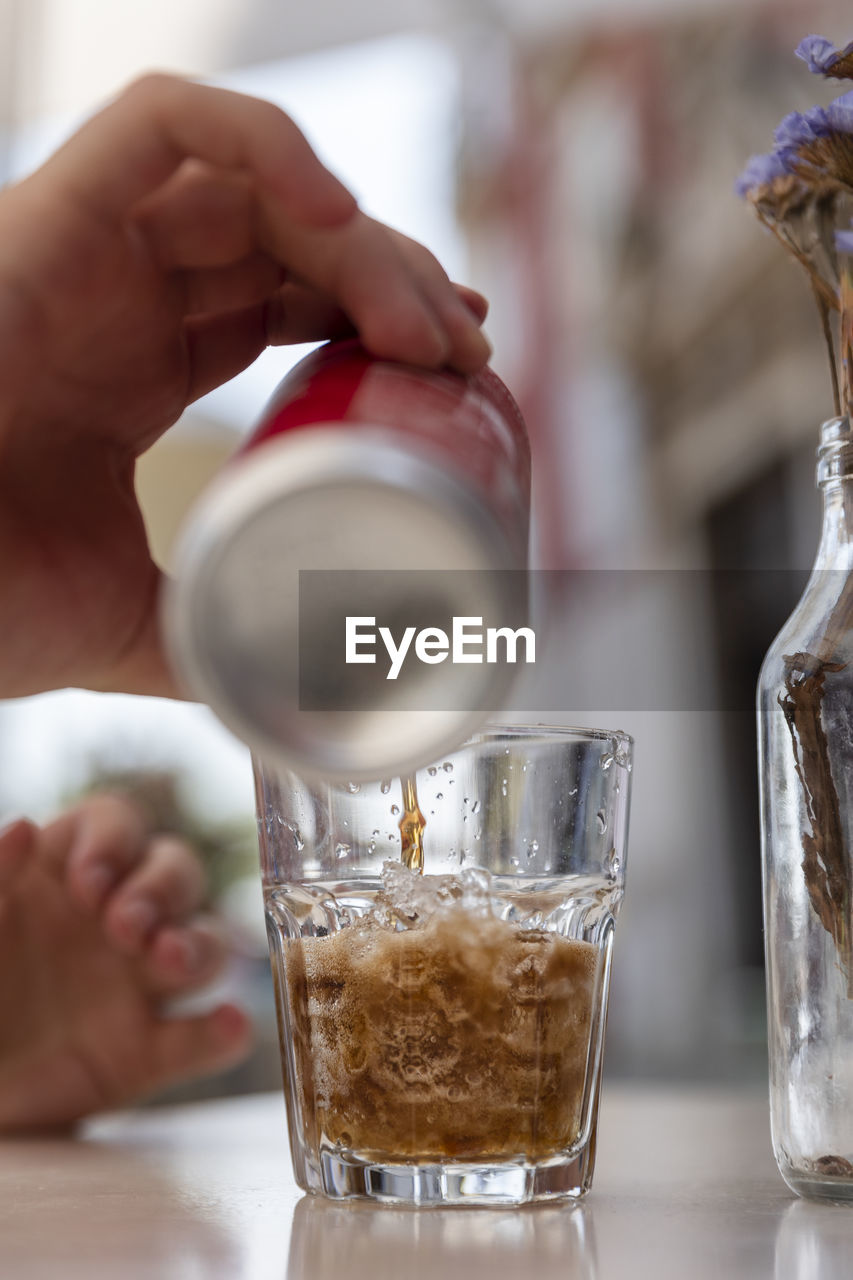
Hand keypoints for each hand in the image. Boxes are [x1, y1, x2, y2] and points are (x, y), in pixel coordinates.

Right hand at [0, 74, 489, 699]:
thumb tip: (299, 689)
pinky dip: (266, 145)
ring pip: (252, 184)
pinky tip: (339, 215)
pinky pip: (161, 124)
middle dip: (391, 279)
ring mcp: (82, 250)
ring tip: (427, 321)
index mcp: (132, 365)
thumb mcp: (132, 624)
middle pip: (285, 238)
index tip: (455, 360)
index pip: (282, 299)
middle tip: (463, 346)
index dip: (376, 312)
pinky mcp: (46, 215)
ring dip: (361, 236)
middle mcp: (114, 295)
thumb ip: (213, 641)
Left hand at [0, 794, 249, 1130]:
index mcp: (67, 874)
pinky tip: (227, 1025)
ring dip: (198, 945)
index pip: (118, 825)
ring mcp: (138, 985)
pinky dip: (224, 1032)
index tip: (88, 879)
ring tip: (169, 961)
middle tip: (126, 925)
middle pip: (176, 873)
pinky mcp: (148, 1054)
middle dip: (161, 890)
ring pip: (205, 944)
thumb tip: (24, 826)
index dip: (114, 842)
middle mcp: (116, 919)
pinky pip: (201, 1038)